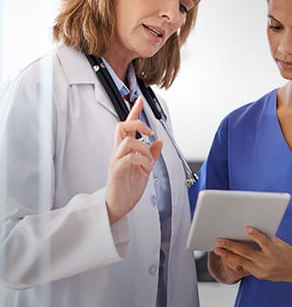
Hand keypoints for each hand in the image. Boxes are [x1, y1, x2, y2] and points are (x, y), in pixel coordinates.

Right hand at [105, 96, 161, 224]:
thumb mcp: (145, 168)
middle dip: (137, 123)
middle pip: (122, 126)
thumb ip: (151, 154)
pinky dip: (142, 160)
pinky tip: (147, 168)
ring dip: (144, 148)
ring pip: (127, 141)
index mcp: (125, 150)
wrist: (118, 206)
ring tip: (150, 160)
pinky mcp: (117, 171)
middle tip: (149, 132)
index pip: (128, 126)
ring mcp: (117, 161)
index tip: (139, 100)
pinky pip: (129, 158)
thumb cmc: (127, 187)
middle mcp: (119, 152)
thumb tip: (159, 142)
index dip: (134, 112)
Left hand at [213, 227, 291, 283]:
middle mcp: (268, 262)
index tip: (246, 228)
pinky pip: (245, 266)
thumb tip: (247, 230)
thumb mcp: (279, 242)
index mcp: (275, 251)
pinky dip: (235, 260)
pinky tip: (226, 255)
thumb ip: (265, 238)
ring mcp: (262, 270)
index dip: (255, 235)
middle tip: (219, 240)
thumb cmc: (286, 251)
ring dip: (228, 255)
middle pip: (247, 253)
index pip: (264, 242)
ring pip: (242, 261)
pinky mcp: (259, 275)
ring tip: (217, 249)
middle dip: (231, 246)